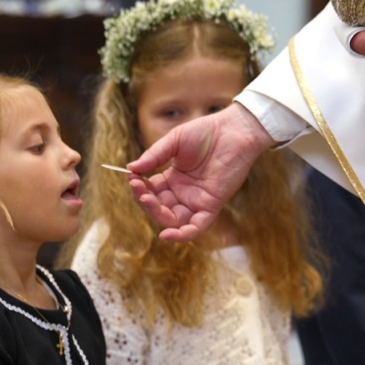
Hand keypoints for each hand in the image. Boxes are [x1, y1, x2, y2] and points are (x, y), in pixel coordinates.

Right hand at [126, 103, 273, 241]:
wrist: (234, 129)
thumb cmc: (206, 131)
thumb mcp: (174, 141)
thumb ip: (154, 156)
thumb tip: (130, 168)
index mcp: (173, 180)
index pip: (151, 192)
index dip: (139, 188)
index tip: (132, 177)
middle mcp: (183, 194)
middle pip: (159, 209)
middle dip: (146, 201)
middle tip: (139, 188)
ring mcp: (197, 201)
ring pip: (173, 220)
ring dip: (157, 214)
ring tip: (147, 199)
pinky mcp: (211, 205)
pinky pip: (196, 227)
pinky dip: (181, 235)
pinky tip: (166, 235)